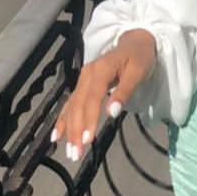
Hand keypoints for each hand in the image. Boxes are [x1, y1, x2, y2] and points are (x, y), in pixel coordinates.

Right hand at [51, 28, 156, 161]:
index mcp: (100, 70)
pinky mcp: (83, 84)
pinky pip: (70, 103)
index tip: (86, 140)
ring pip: (72, 106)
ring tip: (68, 150)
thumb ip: (124, 92)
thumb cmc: (139, 58)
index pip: (92, 99)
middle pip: (78, 105)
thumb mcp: (138, 72)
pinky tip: (57, 135)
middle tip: (76, 154)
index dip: (88, 120)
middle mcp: (87, 74)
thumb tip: (112, 113)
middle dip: (75, 130)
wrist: (135, 41)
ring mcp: (83, 79)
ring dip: (68, 129)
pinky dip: (63, 119)